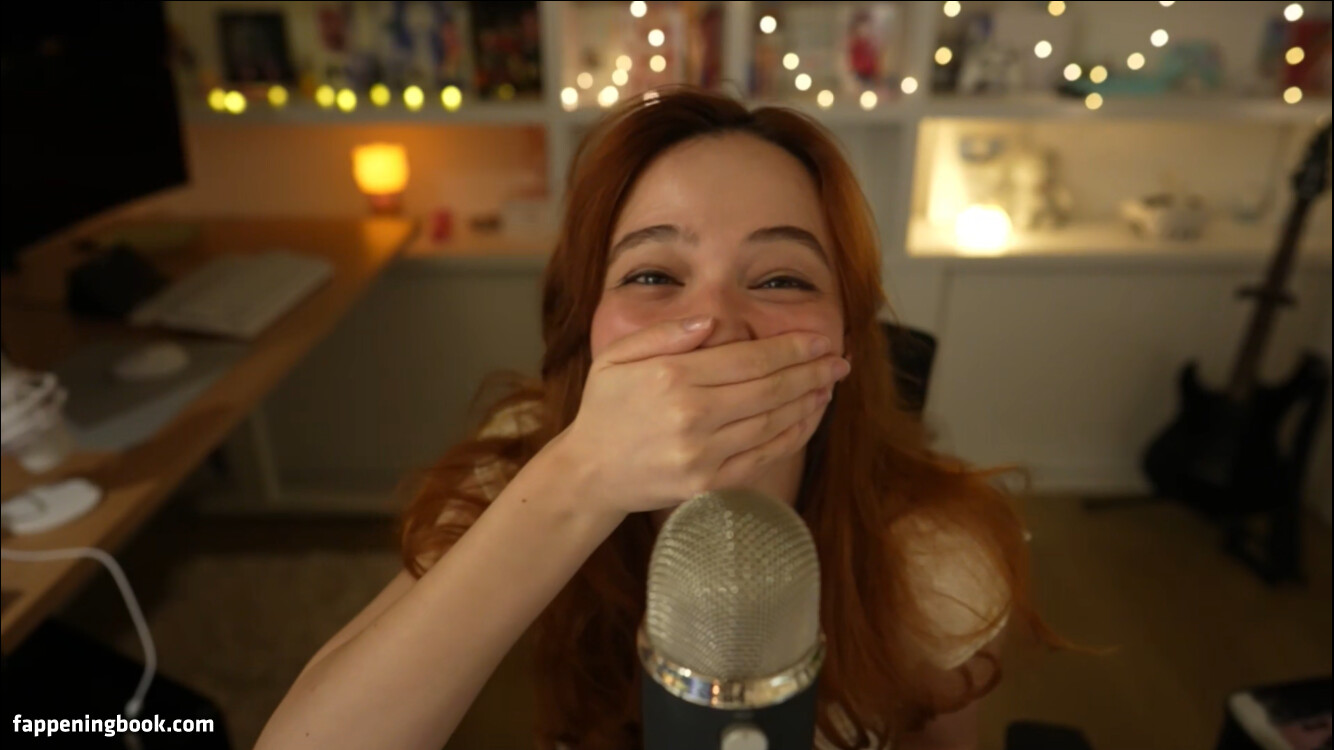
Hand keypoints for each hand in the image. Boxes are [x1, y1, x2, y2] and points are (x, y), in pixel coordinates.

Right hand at [545, 316, 849, 514]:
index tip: (820, 340)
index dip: (792, 348)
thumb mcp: (618, 356)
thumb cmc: (605, 408)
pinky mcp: (709, 483)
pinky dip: (793, 435)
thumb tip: (713, 320)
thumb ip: (666, 333)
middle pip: (771, 389)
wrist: (589, 473)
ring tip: (829, 385)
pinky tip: (807, 417)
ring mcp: (703, 454)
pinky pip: (764, 455)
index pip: (750, 359)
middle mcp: (692, 416)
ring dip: (809, 402)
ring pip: (774, 422)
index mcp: (672, 377)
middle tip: (839, 361)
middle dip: (812, 372)